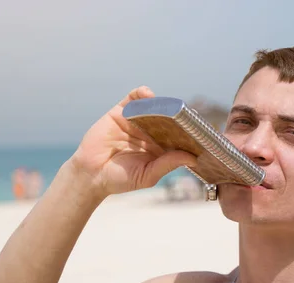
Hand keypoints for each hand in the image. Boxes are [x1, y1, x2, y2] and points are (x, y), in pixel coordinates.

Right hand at [70, 86, 197, 198]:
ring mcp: (136, 121)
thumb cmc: (121, 179)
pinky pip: (133, 98)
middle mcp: (150, 132)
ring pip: (154, 107)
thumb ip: (168, 164)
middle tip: (189, 116)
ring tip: (170, 106)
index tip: (201, 133)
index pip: (179, 136)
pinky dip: (142, 93)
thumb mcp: (148, 175)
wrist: (91, 175)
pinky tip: (148, 95)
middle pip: (169, 119)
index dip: (190, 133)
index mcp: (160, 147)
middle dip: (179, 117)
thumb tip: (192, 157)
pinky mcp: (120, 113)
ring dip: (163, 103)